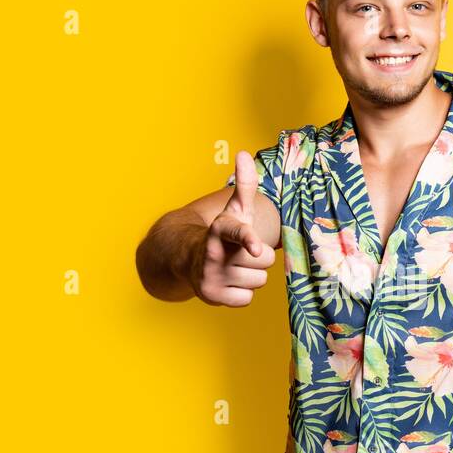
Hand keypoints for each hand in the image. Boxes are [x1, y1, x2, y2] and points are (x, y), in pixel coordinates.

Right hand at [194, 151, 275, 305]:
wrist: (190, 259)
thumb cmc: (223, 234)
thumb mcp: (235, 210)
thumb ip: (244, 184)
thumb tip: (243, 153)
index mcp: (220, 229)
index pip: (237, 232)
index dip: (247, 239)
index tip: (254, 247)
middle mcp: (212, 253)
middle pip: (262, 261)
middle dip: (257, 259)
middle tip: (239, 254)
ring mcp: (210, 276)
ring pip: (258, 281)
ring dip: (251, 276)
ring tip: (233, 267)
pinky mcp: (212, 297)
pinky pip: (247, 299)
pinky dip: (242, 293)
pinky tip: (229, 283)